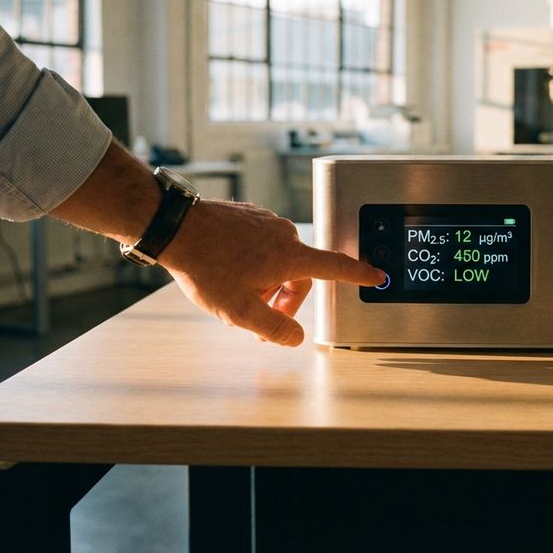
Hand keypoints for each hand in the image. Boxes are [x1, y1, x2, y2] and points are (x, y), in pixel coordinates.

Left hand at [159, 199, 384, 345]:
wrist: (176, 228)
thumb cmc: (206, 266)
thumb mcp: (239, 311)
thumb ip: (274, 328)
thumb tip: (295, 337)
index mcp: (290, 257)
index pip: (335, 267)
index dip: (359, 274)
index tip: (377, 275)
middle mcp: (284, 234)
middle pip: (299, 274)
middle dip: (283, 301)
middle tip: (259, 322)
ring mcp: (266, 222)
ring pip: (278, 260)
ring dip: (266, 282)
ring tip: (236, 296)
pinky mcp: (250, 216)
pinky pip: (262, 245)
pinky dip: (253, 264)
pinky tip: (228, 272)